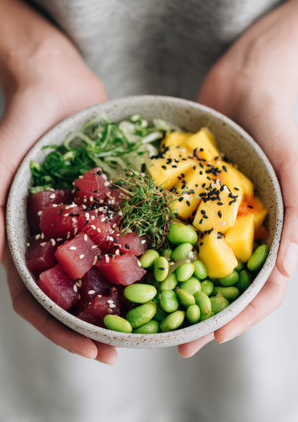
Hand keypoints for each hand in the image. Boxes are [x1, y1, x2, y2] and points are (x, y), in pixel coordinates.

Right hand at [0, 35, 117, 363]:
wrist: (57, 80)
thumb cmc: (26, 114)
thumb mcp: (2, 154)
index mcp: (22, 238)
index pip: (35, 298)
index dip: (59, 329)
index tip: (94, 350)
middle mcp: (53, 237)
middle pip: (68, 295)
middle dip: (92, 326)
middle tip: (124, 349)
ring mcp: (80, 223)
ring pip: (96, 272)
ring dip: (116, 300)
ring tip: (146, 322)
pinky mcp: (104, 204)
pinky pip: (120, 236)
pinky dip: (134, 257)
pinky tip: (159, 270)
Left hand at [179, 0, 297, 356]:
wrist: (245, 79)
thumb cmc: (278, 119)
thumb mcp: (294, 166)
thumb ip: (297, 215)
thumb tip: (285, 274)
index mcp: (272, 231)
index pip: (264, 287)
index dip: (243, 316)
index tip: (215, 336)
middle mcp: (241, 229)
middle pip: (224, 284)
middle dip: (203, 315)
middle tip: (177, 342)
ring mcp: (212, 215)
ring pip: (195, 262)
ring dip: (178, 290)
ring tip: (153, 314)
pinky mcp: (188, 196)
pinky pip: (173, 226)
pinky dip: (160, 246)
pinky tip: (139, 262)